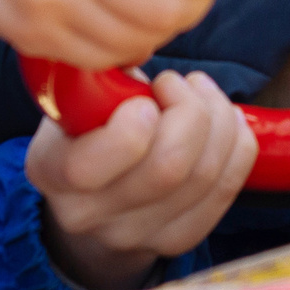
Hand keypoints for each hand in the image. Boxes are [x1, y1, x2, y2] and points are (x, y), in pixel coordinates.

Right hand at [27, 70, 257, 289]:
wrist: (90, 196)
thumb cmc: (83, 128)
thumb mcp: (71, 99)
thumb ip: (98, 79)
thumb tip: (140, 50)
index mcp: (52, 172)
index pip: (87, 166)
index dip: (129, 128)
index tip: (146, 95)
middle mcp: (89, 215)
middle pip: (166, 169)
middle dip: (190, 112)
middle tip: (179, 83)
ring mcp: (136, 235)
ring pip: (204, 177)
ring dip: (218, 121)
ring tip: (201, 93)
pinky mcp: (178, 239)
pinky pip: (226, 190)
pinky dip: (237, 146)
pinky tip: (225, 119)